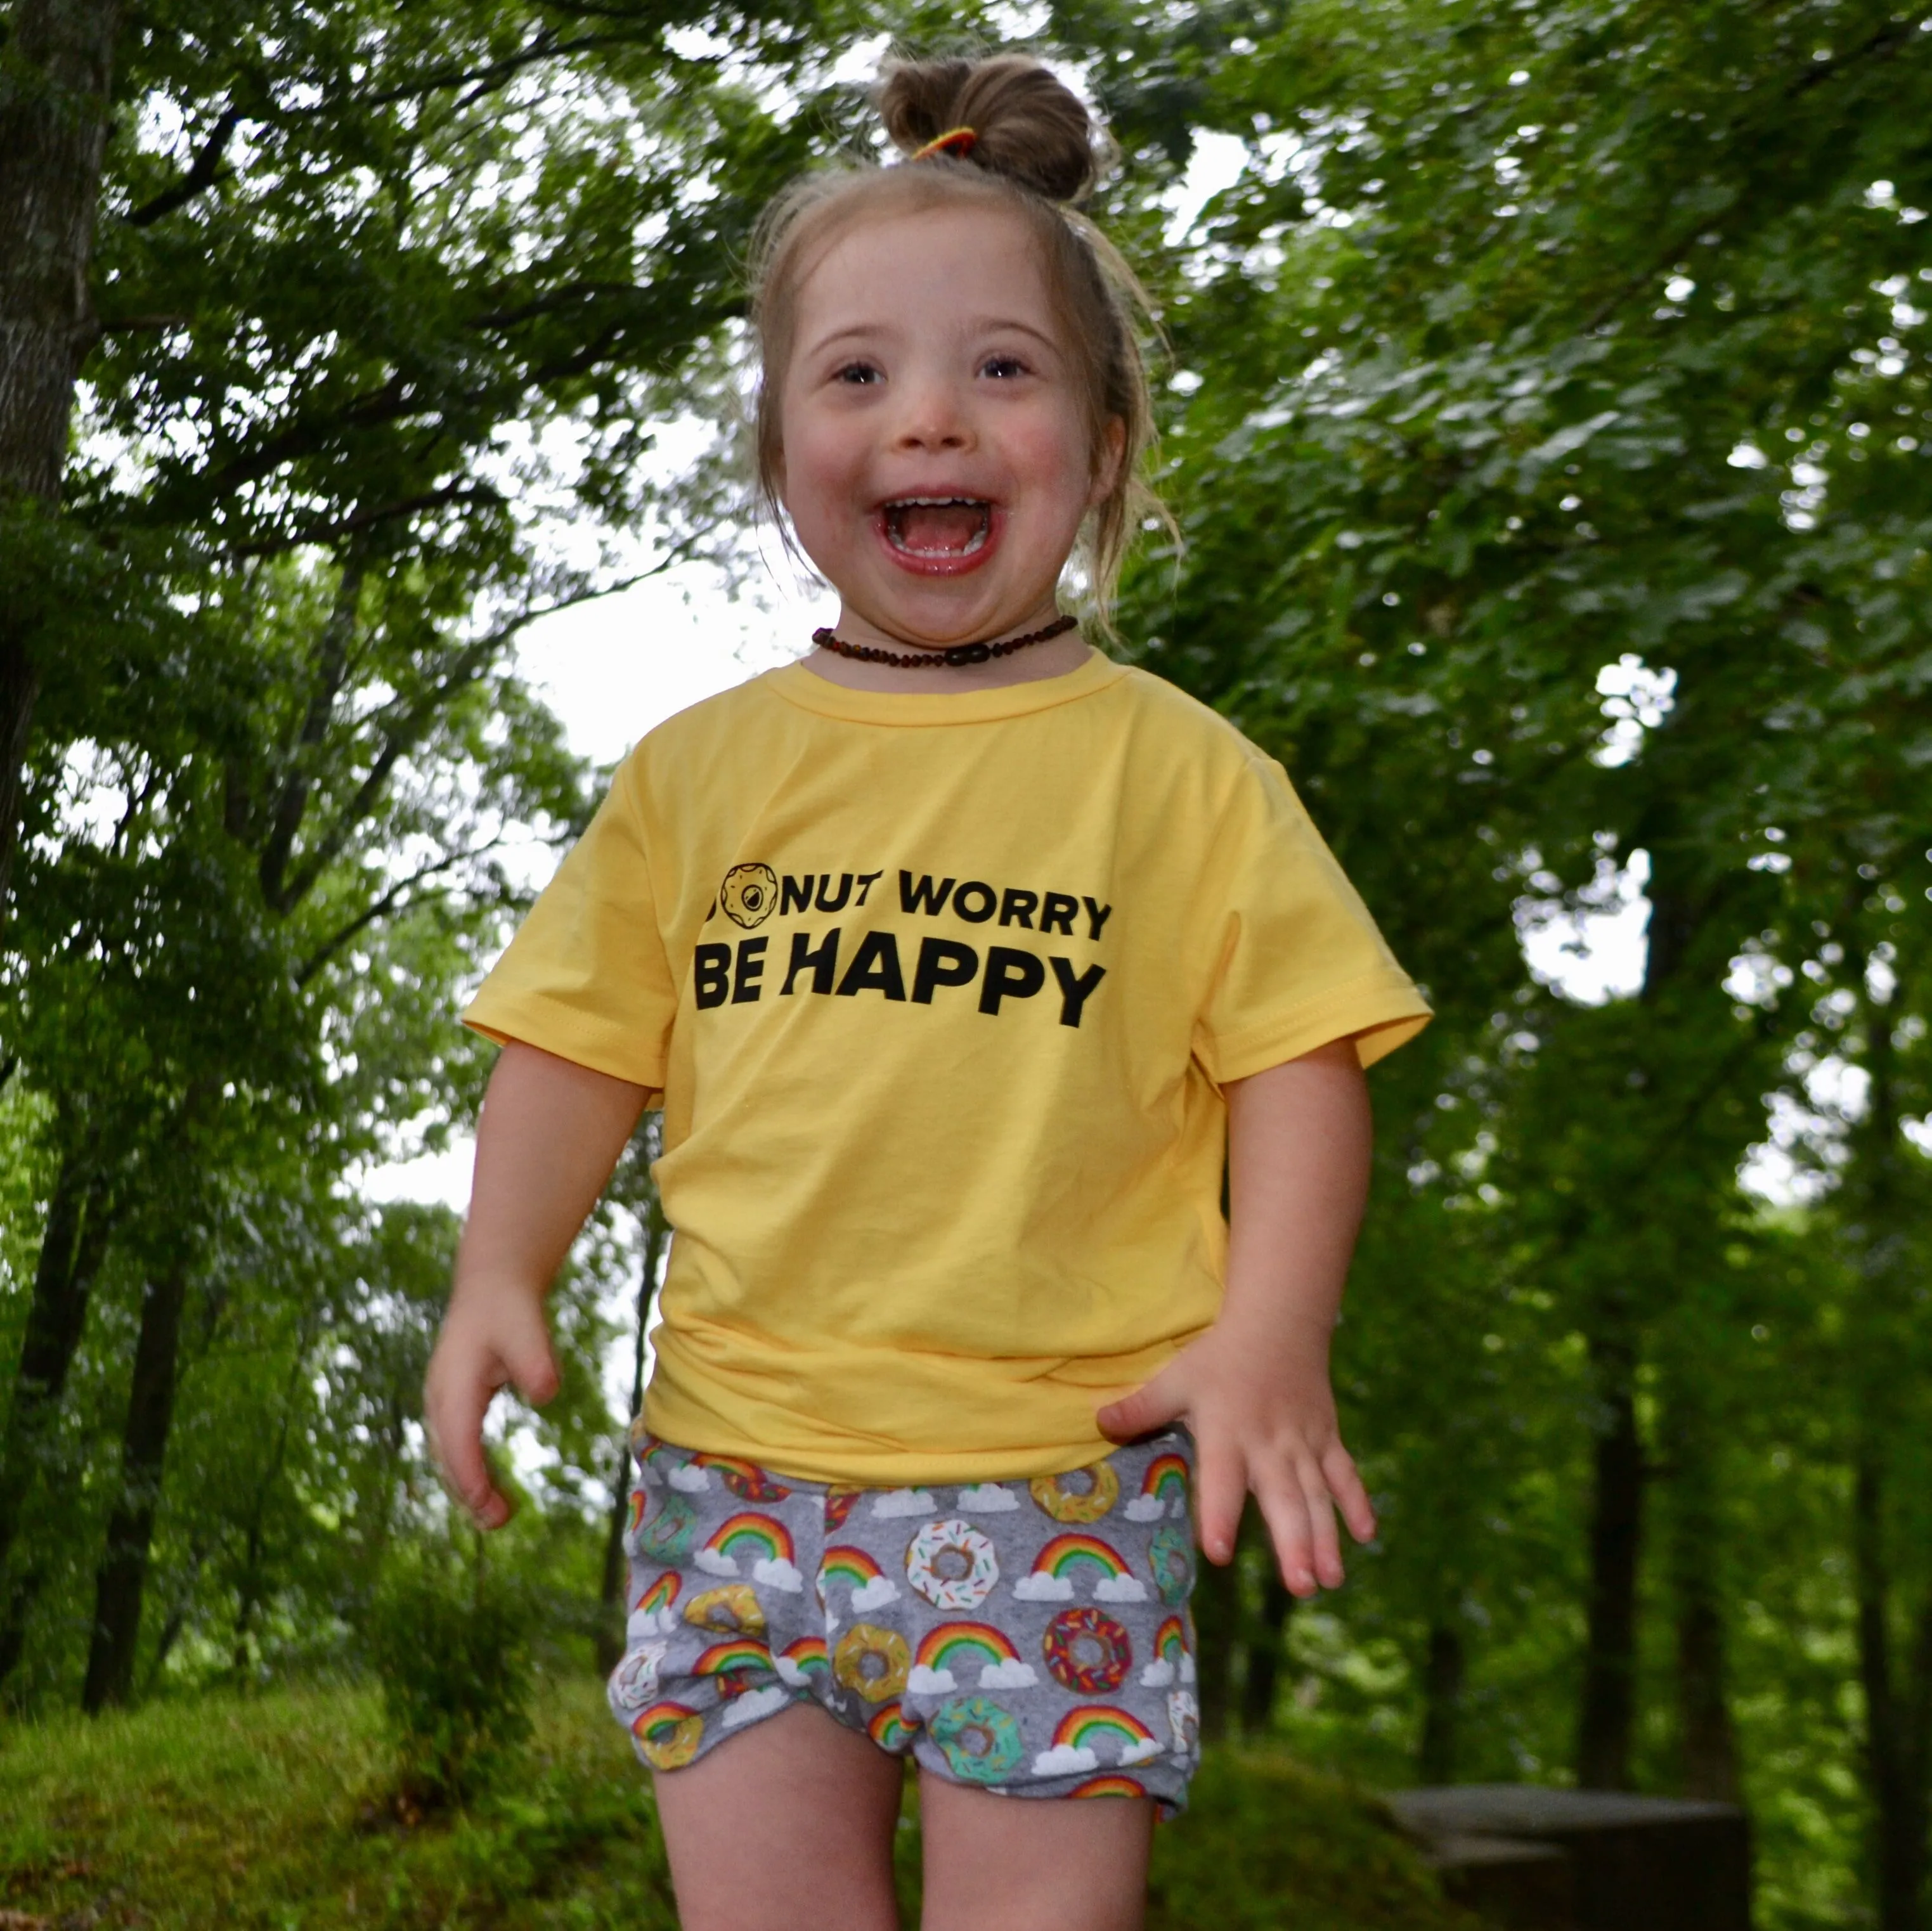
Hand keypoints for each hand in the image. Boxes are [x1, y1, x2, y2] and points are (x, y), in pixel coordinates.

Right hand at [423, 1280, 560, 1528]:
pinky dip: (469, 1471)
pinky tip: (489, 1492)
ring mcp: (442, 1403)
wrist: (493, 1288)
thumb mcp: (527, 1329)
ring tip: (497, 1516)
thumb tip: (546, 1394)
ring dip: (468, 1487)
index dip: (471, 1475)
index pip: (459, 1440)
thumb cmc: (510, 1309)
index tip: (489, 1505)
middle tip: (500, 1521)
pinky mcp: (452, 1405)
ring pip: (449, 1456)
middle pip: (449, 1456)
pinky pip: (456, 1447)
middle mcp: (440, 1398)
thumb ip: (537, 1362)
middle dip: (469, 1493)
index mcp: (453, 1385)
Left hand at [1097, 1320, 1374, 1596]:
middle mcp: (1269, 1446)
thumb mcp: (1176, 1378)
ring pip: (1317, 1496)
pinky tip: (1367, 1537)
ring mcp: (1303, 1445)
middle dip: (1294, 1543)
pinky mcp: (1327, 1439)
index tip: (1217, 1552)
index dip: (1219, 1515)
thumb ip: (1141, 1408)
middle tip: (1300, 1587)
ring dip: (1326, 1538)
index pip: (1221, 1481)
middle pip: (1283, 1499)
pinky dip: (1357, 1503)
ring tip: (1328, 1581)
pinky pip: (1344, 1474)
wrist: (1278, 1324)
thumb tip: (1097, 1422)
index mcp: (1227, 1434)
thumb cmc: (1220, 1358)